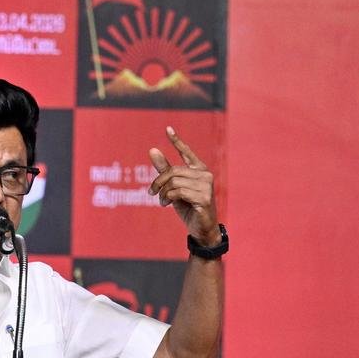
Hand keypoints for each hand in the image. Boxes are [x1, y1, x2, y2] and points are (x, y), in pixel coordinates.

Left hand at [148, 126, 220, 245]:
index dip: (176, 141)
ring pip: (174, 182)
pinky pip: (178, 192)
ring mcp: (206, 186)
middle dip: (158, 182)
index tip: (167, 129)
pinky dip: (168, 198)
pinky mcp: (204, 198)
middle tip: (152, 193)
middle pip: (173, 171)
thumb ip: (164, 170)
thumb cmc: (188, 207)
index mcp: (199, 169)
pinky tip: (167, 204)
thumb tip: (152, 149)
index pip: (187, 152)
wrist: (201, 229)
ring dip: (163, 193)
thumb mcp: (174, 188)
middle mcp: (205, 175)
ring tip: (162, 201)